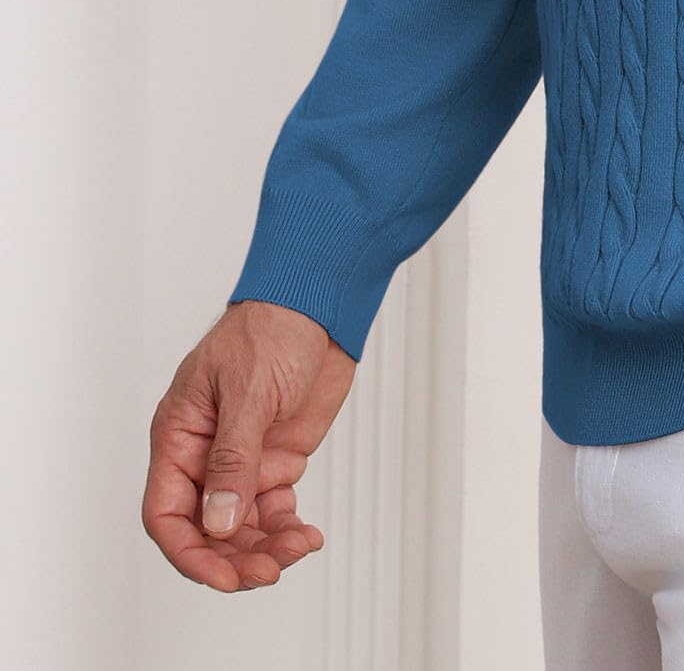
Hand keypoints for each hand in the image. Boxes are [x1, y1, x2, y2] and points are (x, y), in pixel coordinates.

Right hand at [143, 299, 355, 591]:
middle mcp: (206, 455)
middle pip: (206, 529)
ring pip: (241, 526)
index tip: (222, 575)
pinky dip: (286, 529)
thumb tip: (218, 521)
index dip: (190, 551)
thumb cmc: (271, 328)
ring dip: (265, 547)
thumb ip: (233, 458)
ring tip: (298, 548)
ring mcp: (243, 459)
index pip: (167, 512)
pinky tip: (306, 536)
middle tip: (269, 571)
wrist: (319, 305)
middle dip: (233, 557)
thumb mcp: (248, 391)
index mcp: (180, 436)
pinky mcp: (276, 458)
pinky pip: (273, 510)